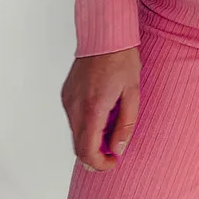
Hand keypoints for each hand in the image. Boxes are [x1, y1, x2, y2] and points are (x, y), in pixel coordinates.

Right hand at [60, 46, 141, 171]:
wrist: (105, 35)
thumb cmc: (122, 59)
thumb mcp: (132, 92)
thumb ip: (125, 124)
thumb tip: (117, 148)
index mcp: (93, 107)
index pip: (87, 151)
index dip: (99, 164)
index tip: (112, 161)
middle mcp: (75, 106)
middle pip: (79, 146)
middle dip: (97, 152)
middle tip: (115, 143)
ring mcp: (68, 99)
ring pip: (76, 132)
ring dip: (92, 136)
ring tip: (112, 118)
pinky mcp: (66, 94)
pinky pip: (74, 118)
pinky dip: (86, 123)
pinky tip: (102, 108)